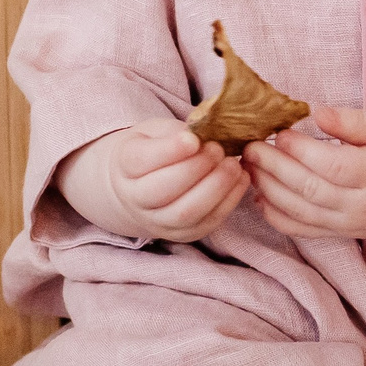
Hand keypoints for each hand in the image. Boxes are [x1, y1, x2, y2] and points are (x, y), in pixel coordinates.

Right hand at [70, 122, 249, 242]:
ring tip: (233, 165)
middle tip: (218, 149)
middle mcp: (135, 198)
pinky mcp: (182, 234)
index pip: (141, 161)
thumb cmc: (155, 149)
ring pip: (185, 212)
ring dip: (215, 188)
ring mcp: (157, 221)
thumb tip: (206, 133)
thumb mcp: (157, 131)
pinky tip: (240, 179)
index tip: (193, 139)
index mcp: (124, 165)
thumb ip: (177, 132)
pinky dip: (228, 201)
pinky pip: (206, 223)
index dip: (169, 150)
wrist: (144, 183)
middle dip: (196, 169)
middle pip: (162, 190)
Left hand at [244, 106, 365, 239]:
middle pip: (310, 190)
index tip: (280, 132)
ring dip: (269, 189)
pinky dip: (277, 216)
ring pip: (301, 212)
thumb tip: (316, 113)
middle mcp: (363, 205)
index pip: (332, 166)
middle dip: (275, 168)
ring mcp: (350, 224)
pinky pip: (303, 230)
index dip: (301, 151)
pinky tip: (259, 196)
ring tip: (249, 166)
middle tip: (250, 147)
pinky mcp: (342, 234)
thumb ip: (354, 122)